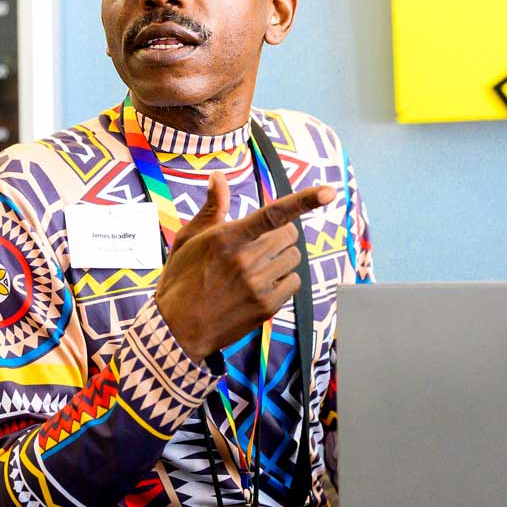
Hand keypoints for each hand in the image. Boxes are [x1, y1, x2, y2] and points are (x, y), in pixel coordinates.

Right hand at [154, 171, 334, 362]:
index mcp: (227, 238)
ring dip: (281, 257)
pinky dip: (284, 279)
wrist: (177, 329)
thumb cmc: (181, 279)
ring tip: (256, 266)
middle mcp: (246, 260)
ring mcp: (258, 285)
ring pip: (293, 257)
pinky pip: (294, 282)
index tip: (328, 192)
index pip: (273, 214)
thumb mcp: (189, 239)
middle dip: (278, 234)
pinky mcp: (267, 307)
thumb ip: (212, 207)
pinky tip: (262, 284)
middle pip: (289, 234)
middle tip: (258, 243)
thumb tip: (218, 176)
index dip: (304, 200)